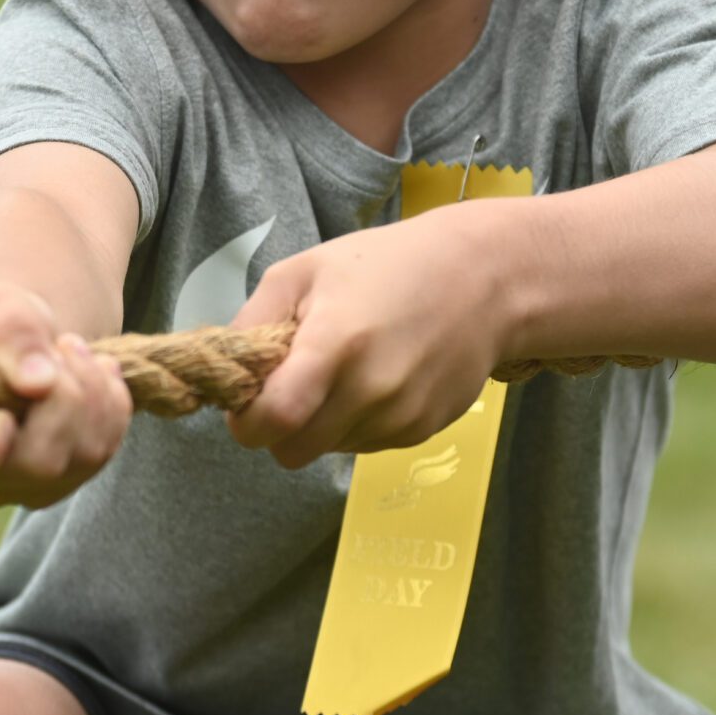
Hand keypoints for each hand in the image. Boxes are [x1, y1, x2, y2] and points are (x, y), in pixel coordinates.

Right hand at [0, 284, 132, 508]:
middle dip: (63, 395)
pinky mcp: (71, 478)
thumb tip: (38, 382)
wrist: (24, 339)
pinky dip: (112, 399)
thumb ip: (7, 336)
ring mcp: (29, 485)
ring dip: (92, 388)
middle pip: (38, 464)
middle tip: (59, 347)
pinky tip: (93, 371)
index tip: (5, 402)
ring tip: (71, 349)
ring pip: (84, 455)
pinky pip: (108, 445)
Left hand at [225, 212, 509, 470]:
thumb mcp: (306, 270)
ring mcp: (401, 415)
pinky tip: (379, 378)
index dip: (246, 423)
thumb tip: (229, 372)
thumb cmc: (387, 263)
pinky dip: (359, 422)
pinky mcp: (423, 430)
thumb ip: (254, 320)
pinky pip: (366, 444)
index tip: (246, 405)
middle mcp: (371, 389)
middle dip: (281, 428)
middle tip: (293, 385)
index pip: (273, 422)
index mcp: (335, 344)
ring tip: (346, 370)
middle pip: (293, 451)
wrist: (486, 278)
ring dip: (323, 424)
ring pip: (329, 451)